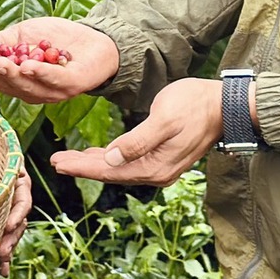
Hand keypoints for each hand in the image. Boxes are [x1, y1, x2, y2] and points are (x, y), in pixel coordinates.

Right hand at [0, 17, 119, 103]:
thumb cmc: (56, 38)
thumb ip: (0, 41)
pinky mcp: (72, 85)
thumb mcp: (22, 35)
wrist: (95, 39)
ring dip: (13, 74)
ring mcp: (53, 91)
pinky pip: (54, 80)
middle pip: (10, 85)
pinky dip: (40, 73)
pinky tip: (28, 65)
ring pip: (29, 86)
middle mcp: (34, 91)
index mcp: (20, 81)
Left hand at [0, 168, 31, 276]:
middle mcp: (17, 201)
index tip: (8, 226)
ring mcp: (9, 213)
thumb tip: (17, 173)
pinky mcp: (1, 224)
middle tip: (1, 252)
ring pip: (12, 235)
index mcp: (19, 185)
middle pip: (18, 223)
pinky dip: (3, 258)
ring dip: (7, 250)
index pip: (23, 202)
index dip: (17, 215)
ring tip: (0, 263)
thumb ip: (6, 167)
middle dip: (10, 239)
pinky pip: (4, 241)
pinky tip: (1, 272)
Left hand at [51, 77, 221, 187]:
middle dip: (82, 167)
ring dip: (93, 163)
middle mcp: (156, 173)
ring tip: (68, 159)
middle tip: (55, 161)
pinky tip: (98, 154)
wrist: (224, 106)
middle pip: (111, 173)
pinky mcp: (163, 158)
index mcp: (154, 166)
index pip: (109, 170)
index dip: (81, 167)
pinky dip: (110, 159)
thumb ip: (138, 141)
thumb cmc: (194, 105)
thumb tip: (112, 159)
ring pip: (119, 169)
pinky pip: (129, 163)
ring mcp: (161, 167)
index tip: (58, 163)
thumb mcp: (163, 119)